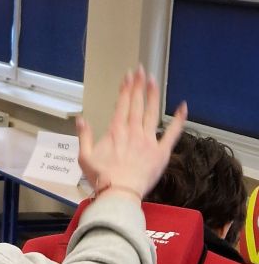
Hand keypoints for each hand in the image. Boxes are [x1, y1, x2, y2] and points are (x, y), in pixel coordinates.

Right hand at [77, 66, 187, 200]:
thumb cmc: (101, 178)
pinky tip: (183, 107)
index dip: (126, 88)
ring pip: (152, 112)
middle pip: (137, 103)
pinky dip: (178, 120)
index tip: (128, 76)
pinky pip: (172, 133)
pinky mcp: (161, 152)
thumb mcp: (84, 158)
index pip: (122, 104)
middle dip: (139, 85)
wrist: (119, 193)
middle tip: (141, 70)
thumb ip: (84, 136)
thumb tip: (80, 120)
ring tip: (154, 80)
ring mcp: (149, 140)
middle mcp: (133, 131)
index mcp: (116, 131)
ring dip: (153, 95)